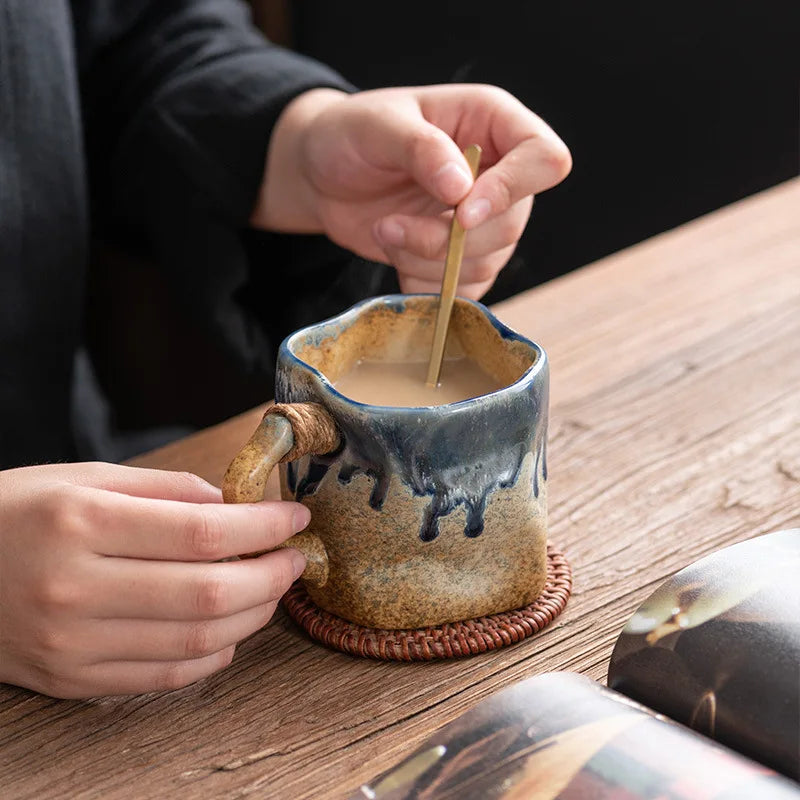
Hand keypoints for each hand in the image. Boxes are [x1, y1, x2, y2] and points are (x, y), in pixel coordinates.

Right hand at [0, 463, 307, 697]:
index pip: (202, 530)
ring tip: (271, 587)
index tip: (294, 517)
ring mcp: (72, 642)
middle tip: (295, 557)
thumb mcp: (85, 479)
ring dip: (253, 614)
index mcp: (82, 522)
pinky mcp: (72, 679)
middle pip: (208, 592)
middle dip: (271, 574)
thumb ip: (166, 490)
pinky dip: (213, 654)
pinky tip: (231, 627)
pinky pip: (166, 676)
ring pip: (196, 639)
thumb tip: (237, 507)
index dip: (263, 526)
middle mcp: (76, 587)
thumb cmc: (18, 513)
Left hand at [252, 84, 570, 298]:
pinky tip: (396, 259)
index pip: (543, 160)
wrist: (323, 177)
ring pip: (484, 264)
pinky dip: (426, 286)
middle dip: (447, 240)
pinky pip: (463, 291)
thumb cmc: (350, 134)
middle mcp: (498, 175)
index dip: (512, 191)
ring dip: (427, 262)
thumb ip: (421, 150)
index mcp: (493, 124)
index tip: (461, 213)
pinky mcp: (460, 260)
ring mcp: (483, 222)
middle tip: (390, 227)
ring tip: (384, 232)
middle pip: (510, 225)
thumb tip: (462, 189)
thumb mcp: (377, 126)